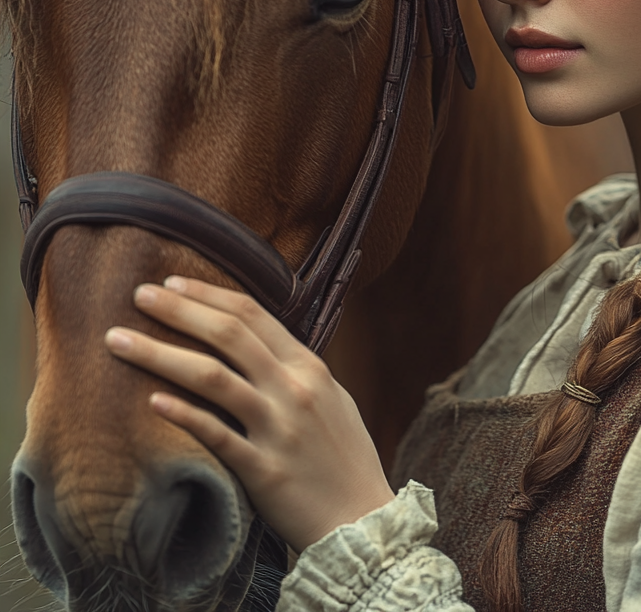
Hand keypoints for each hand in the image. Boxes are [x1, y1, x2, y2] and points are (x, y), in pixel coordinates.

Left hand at [104, 276, 394, 551]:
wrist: (362, 519)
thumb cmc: (343, 457)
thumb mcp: (331, 398)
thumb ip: (296, 369)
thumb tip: (257, 344)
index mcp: (310, 366)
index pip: (254, 314)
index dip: (209, 294)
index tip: (171, 282)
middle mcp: (294, 388)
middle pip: (230, 334)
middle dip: (180, 310)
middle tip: (137, 294)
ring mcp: (279, 428)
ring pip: (213, 377)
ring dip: (161, 354)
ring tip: (119, 340)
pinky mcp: (265, 470)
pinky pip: (218, 435)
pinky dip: (184, 414)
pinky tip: (153, 400)